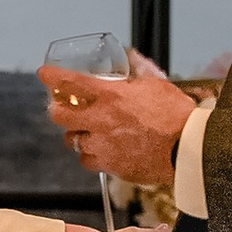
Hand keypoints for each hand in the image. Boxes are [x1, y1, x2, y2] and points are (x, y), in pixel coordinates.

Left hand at [37, 54, 193, 184]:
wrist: (187, 148)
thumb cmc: (176, 115)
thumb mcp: (154, 86)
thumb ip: (135, 77)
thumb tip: (130, 65)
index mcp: (111, 96)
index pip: (71, 82)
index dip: (53, 77)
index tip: (44, 74)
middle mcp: (101, 120)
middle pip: (60, 116)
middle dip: (57, 111)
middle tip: (61, 110)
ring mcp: (103, 146)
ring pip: (73, 142)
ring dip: (78, 136)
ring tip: (88, 134)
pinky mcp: (111, 166)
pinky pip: (89, 162)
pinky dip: (92, 156)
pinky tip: (102, 152)